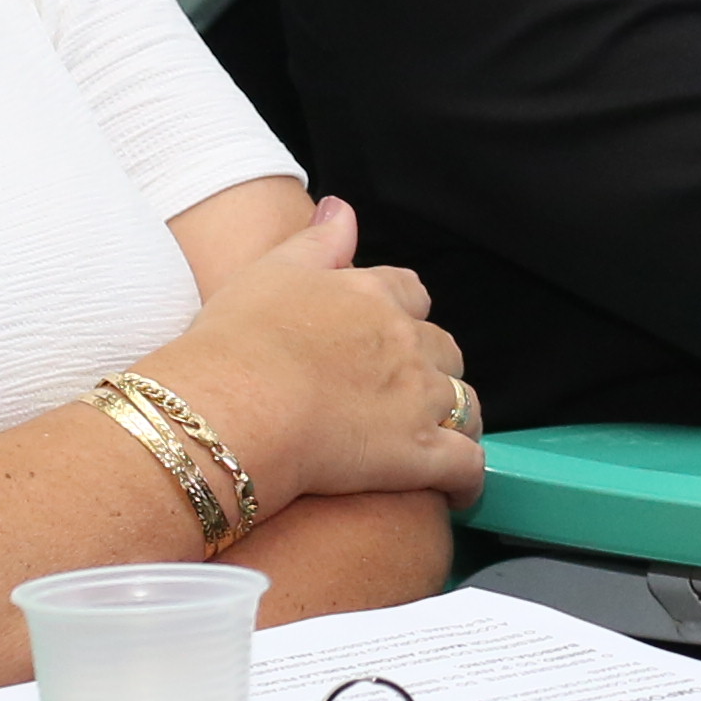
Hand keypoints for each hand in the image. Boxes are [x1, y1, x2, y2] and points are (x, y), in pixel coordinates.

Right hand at [155, 197, 479, 507]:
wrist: (232, 407)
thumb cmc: (237, 342)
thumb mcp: (269, 270)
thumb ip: (316, 240)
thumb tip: (342, 209)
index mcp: (372, 295)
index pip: (411, 293)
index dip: (404, 314)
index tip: (388, 332)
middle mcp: (406, 342)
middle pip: (444, 349)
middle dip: (433, 367)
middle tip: (404, 392)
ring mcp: (418, 399)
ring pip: (465, 405)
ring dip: (456, 419)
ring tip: (437, 438)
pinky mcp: (418, 455)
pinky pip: (467, 467)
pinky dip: (469, 480)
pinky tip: (458, 491)